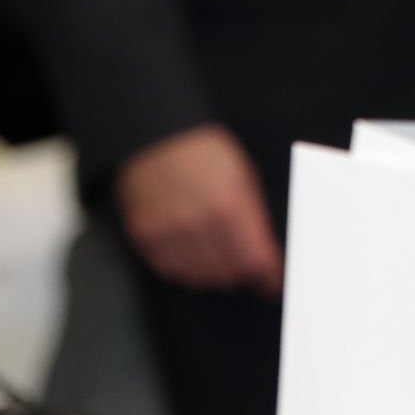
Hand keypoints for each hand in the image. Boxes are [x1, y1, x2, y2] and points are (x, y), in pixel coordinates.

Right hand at [115, 126, 282, 294]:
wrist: (156, 135)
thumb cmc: (204, 152)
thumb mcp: (243, 176)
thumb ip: (254, 219)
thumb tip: (265, 254)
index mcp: (229, 206)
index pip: (255, 260)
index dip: (266, 274)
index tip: (270, 280)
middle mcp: (198, 224)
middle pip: (229, 273)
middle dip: (241, 273)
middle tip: (242, 267)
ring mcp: (168, 232)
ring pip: (199, 277)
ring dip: (213, 275)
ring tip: (217, 261)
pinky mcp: (145, 237)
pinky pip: (170, 270)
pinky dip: (184, 270)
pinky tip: (191, 257)